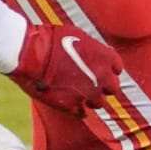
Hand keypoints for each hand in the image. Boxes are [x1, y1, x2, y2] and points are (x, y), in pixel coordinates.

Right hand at [7, 22, 123, 117]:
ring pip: (99, 103)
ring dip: (91, 99)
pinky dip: (78, 109)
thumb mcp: (79, 36)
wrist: (33, 53)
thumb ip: (93, 48)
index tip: (101, 70)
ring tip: (79, 93)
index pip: (117, 68)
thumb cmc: (53, 39)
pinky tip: (70, 103)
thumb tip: (98, 53)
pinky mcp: (73, 106)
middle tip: (92, 83)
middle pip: (112, 88)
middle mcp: (102, 77)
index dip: (108, 69)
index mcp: (106, 57)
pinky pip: (82, 113)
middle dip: (103, 86)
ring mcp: (89, 93)